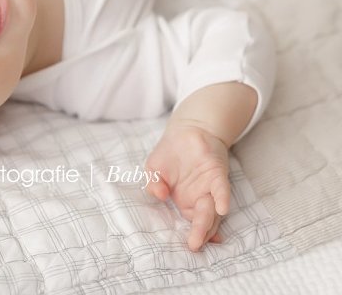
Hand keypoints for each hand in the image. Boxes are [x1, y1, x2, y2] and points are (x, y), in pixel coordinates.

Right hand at [144, 121, 230, 250]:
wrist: (187, 130)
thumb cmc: (170, 153)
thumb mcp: (154, 170)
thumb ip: (153, 184)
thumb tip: (159, 196)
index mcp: (186, 201)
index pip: (192, 222)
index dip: (194, 234)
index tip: (190, 246)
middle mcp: (201, 198)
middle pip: (204, 219)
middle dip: (200, 233)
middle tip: (194, 245)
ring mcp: (210, 187)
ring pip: (212, 208)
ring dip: (209, 221)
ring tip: (204, 236)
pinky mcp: (217, 173)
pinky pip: (221, 189)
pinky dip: (222, 198)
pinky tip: (221, 209)